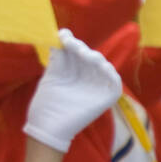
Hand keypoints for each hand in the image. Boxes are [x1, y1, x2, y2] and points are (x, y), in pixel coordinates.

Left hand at [24, 29, 123, 151]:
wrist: (45, 127)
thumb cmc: (46, 104)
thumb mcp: (51, 76)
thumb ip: (58, 59)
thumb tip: (61, 35)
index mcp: (74, 71)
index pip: (77, 52)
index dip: (72, 42)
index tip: (63, 35)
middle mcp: (87, 77)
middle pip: (90, 57)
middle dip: (81, 48)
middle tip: (70, 44)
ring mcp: (96, 87)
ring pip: (103, 66)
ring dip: (94, 57)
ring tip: (82, 53)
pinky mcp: (105, 99)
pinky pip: (114, 84)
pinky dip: (110, 73)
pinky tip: (100, 65)